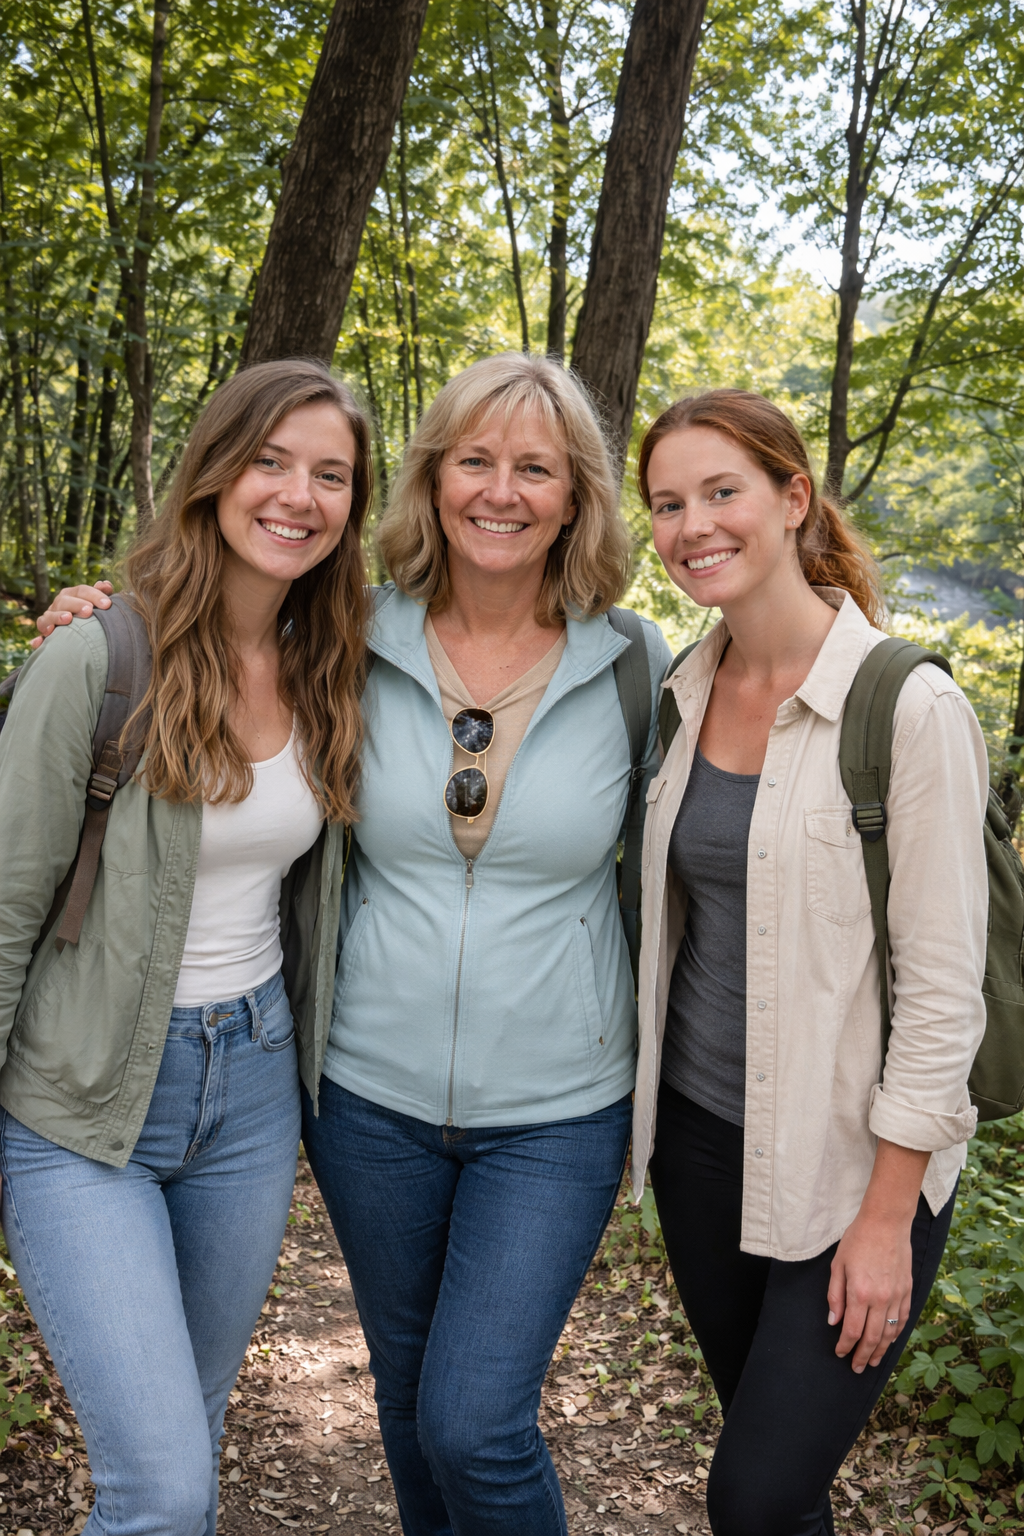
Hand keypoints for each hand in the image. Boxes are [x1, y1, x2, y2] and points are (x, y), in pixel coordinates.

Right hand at [31, 581, 113, 646]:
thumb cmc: (93, 617)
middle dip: (77, 604)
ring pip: (50, 614)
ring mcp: (51, 615)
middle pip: (64, 600)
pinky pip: (41, 630)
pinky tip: (47, 635)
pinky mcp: (45, 629)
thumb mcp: (99, 606)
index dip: (94, 595)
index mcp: (74, 595)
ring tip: (68, 618)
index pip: (82, 590)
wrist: (81, 637)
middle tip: (89, 610)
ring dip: (58, 616)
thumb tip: (105, 584)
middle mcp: (60, 603)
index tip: (107, 604)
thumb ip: (102, 594)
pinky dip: (42, 633)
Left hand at [828, 1211, 912, 1371]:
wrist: (886, 1223)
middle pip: (872, 1337)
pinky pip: (902, 1319)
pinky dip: (896, 1334)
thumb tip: (833, 1321)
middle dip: (863, 1355)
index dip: (845, 1346)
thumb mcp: (838, 1264)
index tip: (840, 1353)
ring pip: (890, 1332)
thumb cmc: (857, 1240)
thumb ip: (835, 1295)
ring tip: (873, 1361)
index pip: (852, 1330)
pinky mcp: (908, 1291)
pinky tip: (890, 1341)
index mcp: (860, 1293)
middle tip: (857, 1368)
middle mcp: (880, 1299)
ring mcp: (897, 1296)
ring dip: (881, 1350)